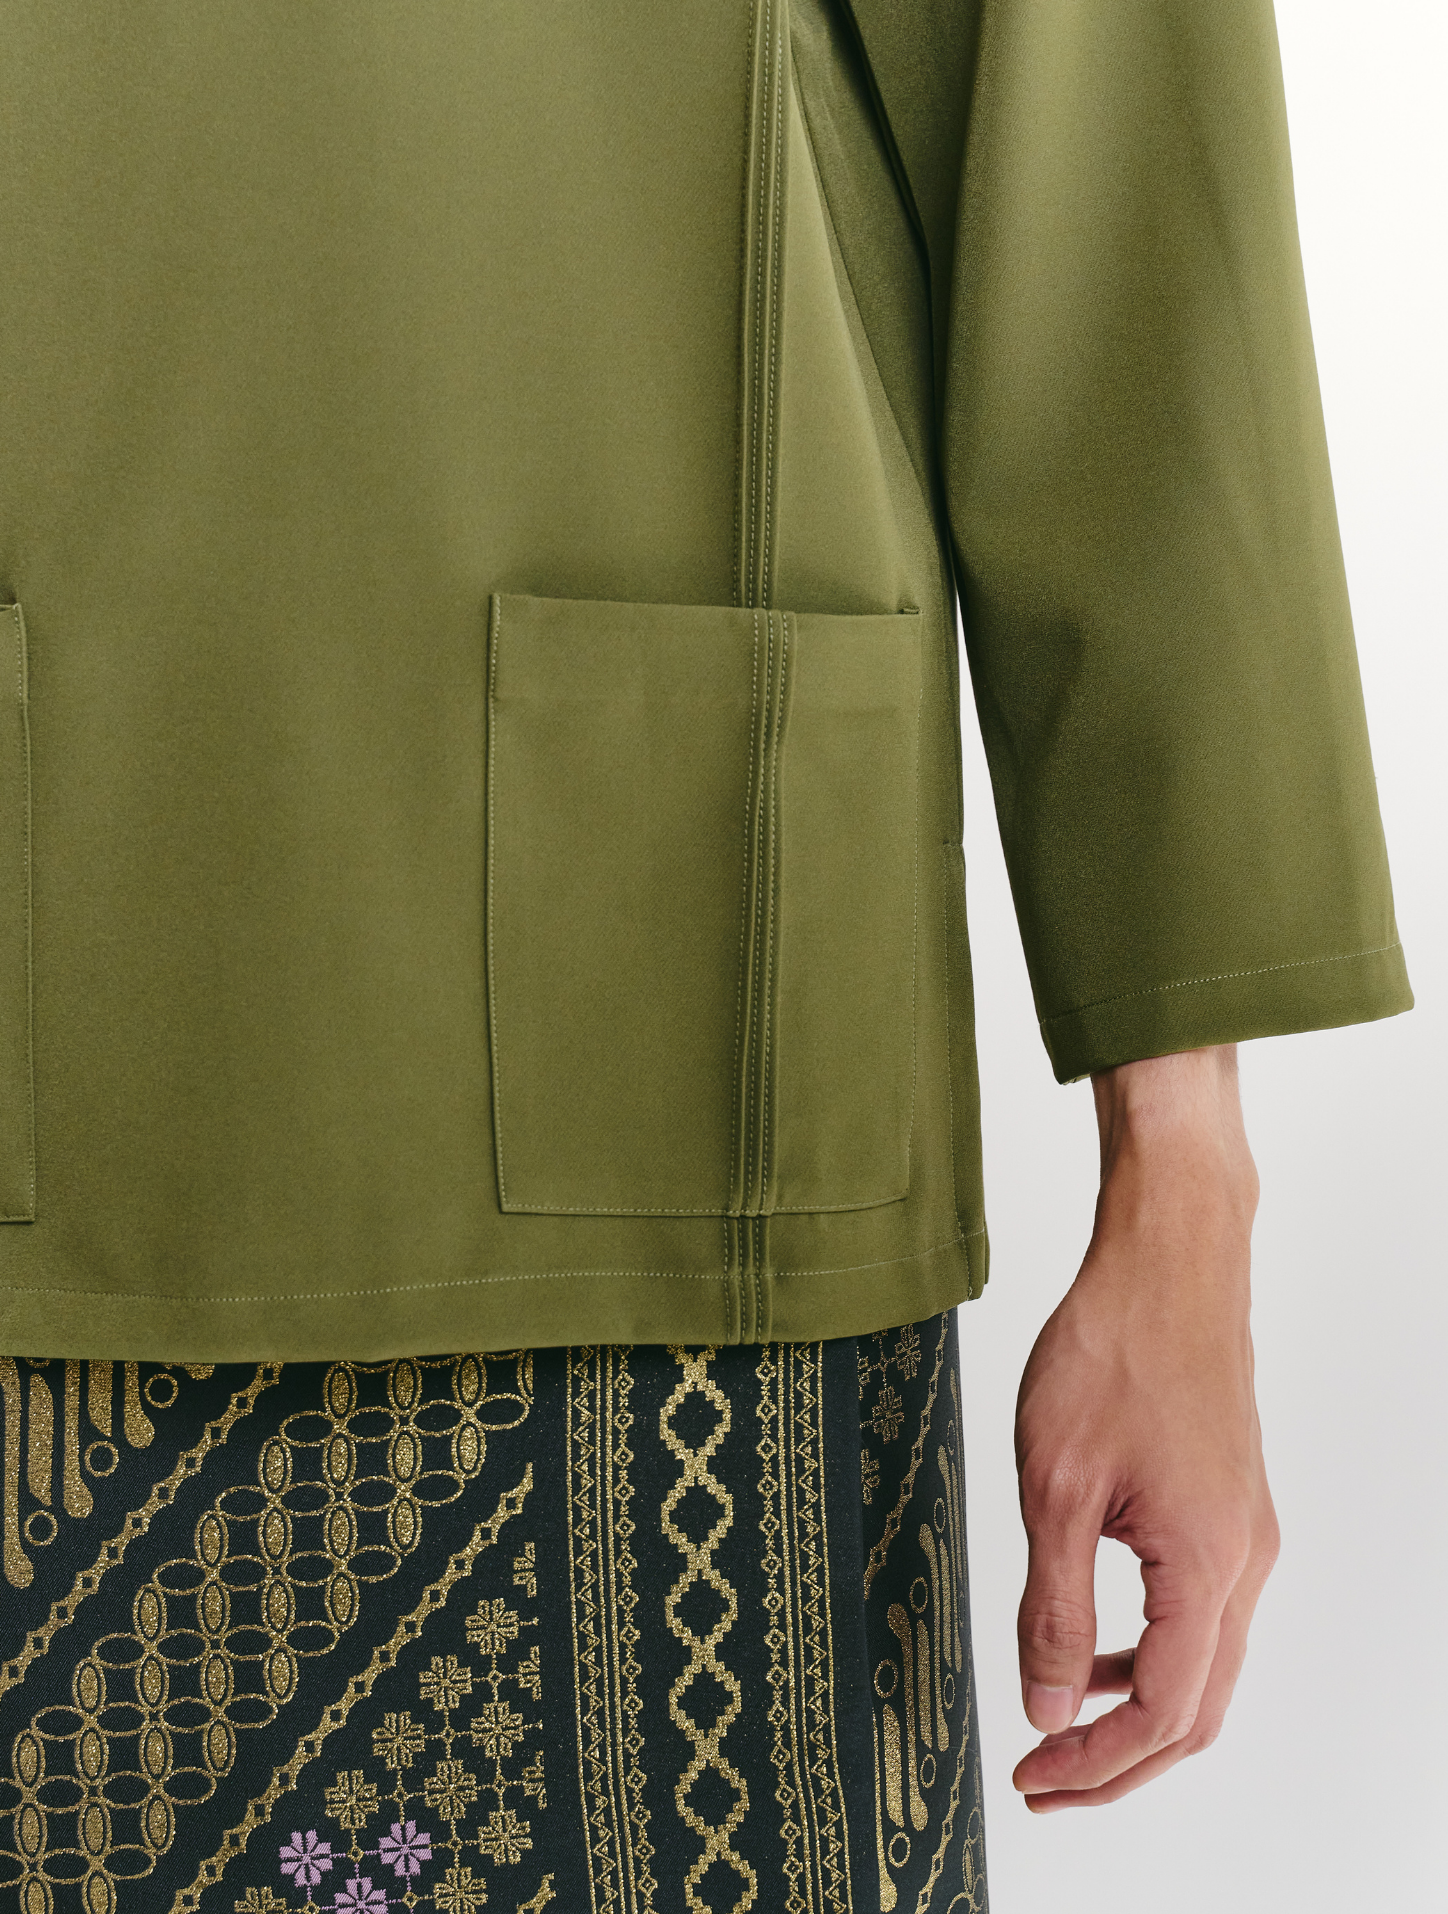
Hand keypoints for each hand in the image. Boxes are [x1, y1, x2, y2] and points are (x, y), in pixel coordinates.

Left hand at [1011, 1044, 1279, 1808]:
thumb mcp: (1055, 1487)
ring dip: (1135, 1708)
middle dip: (1119, 1760)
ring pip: (1204, 1664)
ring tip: (1058, 1720)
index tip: (1030, 1780)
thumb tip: (1047, 1705)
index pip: (1163, 1714)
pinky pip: (1200, 1612)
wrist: (1169, 1259)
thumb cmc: (1112, 1351)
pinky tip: (1092, 1639)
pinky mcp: (1231, 1504)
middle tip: (1042, 1778)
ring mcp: (1247, 1532)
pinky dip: (1149, 1651)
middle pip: (1197, 1709)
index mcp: (1208, 1565)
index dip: (1095, 1766)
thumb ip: (1052, 1606)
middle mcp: (1245, 1559)